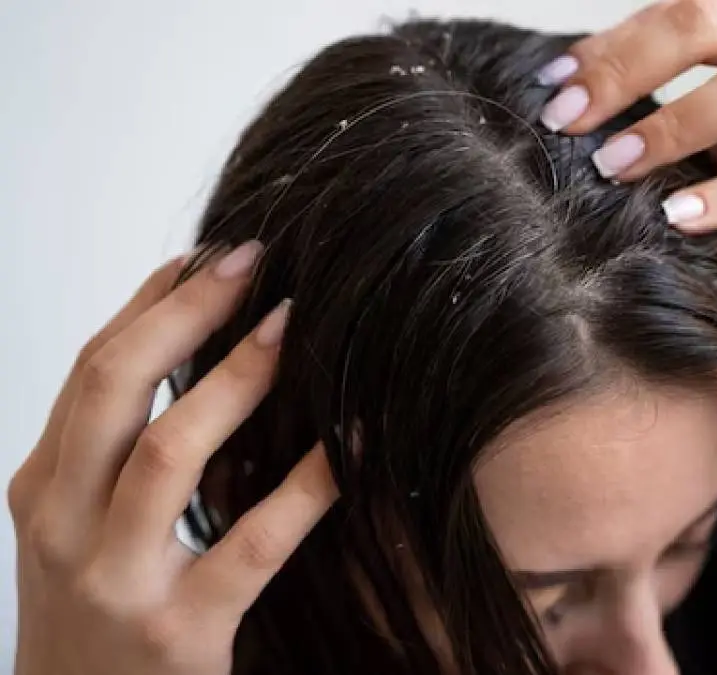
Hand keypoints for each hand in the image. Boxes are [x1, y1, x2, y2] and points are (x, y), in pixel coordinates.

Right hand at [7, 243, 336, 674]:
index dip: (150, 303)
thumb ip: (117, 456)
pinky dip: (308, 484)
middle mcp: (63, 526)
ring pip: (170, 452)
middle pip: (114, 387)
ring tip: (291, 324)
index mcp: (40, 490)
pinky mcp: (181, 631)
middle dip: (185, 313)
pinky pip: (254, 539)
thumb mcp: (79, 532)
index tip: (207, 255)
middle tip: (252, 261)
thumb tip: (195, 354)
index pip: (91, 371)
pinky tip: (349, 442)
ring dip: (235, 379)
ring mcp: (117, 580)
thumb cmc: (94, 619)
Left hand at [536, 0, 716, 230]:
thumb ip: (709, 94)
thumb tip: (608, 120)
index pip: (681, 6)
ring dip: (672, 126)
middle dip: (625, 68)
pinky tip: (684, 215)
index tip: (553, 81)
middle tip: (567, 120)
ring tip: (612, 167)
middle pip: (706, 23)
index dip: (610, 42)